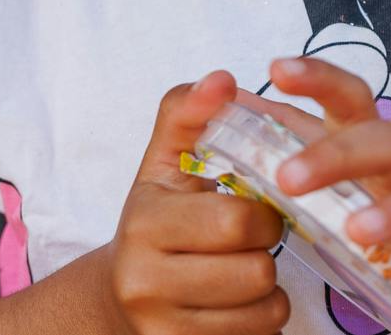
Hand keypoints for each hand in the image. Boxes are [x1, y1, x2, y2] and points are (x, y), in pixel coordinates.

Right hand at [106, 71, 289, 333]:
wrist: (121, 292)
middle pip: (257, 270)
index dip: (264, 212)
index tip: (254, 206)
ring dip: (270, 290)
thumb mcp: (166, 160)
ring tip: (244, 270)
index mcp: (144, 221)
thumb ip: (190, 112)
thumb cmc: (158, 217)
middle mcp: (144, 282)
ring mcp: (161, 328)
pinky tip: (238, 303)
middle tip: (253, 240)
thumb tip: (222, 80)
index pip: (237, 220)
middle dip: (267, 250)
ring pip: (265, 311)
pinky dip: (261, 321)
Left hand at [265, 58, 390, 334]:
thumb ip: (310, 134)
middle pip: (383, 141)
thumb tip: (232, 104)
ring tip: (361, 234)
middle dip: (335, 154)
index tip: (277, 66)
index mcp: (384, 148)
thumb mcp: (373, 154)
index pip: (350, 99)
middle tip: (287, 177)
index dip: (317, 79)